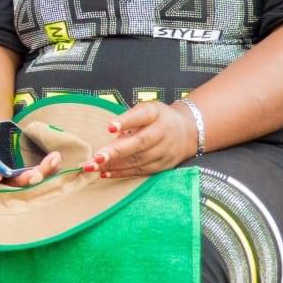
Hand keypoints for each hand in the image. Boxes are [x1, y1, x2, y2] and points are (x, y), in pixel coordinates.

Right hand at [0, 107, 61, 185]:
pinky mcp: (23, 168)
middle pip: (10, 180)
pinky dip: (47, 167)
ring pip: (26, 178)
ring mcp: (11, 171)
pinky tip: (56, 158)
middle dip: (24, 178)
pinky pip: (36, 171)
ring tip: (55, 158)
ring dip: (42, 172)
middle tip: (37, 173)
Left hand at [82, 101, 196, 178]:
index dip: (125, 122)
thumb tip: (112, 130)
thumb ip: (131, 117)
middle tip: (95, 157)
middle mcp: (162, 134)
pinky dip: (122, 173)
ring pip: (138, 160)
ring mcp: (164, 152)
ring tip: (92, 167)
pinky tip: (104, 173)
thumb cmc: (159, 117)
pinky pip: (140, 171)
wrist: (189, 131)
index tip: (109, 128)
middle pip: (139, 143)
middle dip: (115, 152)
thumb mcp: (148, 109)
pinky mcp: (162, 166)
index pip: (141, 116)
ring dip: (114, 165)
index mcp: (156, 114)